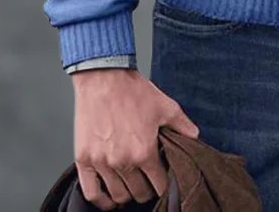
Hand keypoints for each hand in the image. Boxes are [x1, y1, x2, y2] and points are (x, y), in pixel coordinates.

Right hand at [72, 67, 199, 209]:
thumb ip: (182, 125)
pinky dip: (101, 201)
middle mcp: (123, 162)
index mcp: (144, 151)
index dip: (164, 184)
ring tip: (132, 185)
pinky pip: (91, 193)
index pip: (159, 185)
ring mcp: (102, 162)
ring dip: (127, 194)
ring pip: (118, 196)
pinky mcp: (84, 159)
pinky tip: (109, 197)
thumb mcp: (165, 106)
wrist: (104, 78)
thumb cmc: (133, 91)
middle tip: (149, 180)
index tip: (163, 178)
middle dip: (148, 189)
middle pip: (139, 194)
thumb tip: (194, 137)